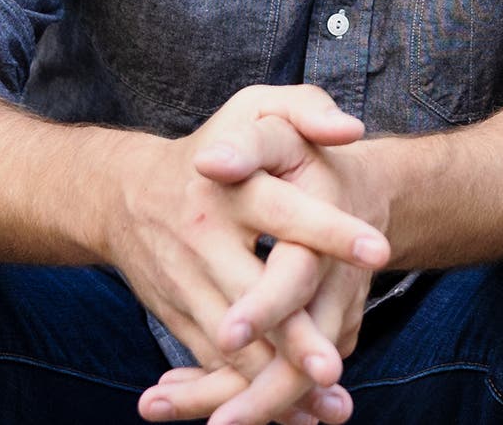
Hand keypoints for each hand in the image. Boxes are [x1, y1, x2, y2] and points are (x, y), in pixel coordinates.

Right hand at [109, 87, 388, 423]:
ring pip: (233, 343)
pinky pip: (215, 365)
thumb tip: (351, 129)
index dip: (330, 230)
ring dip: (274, 382)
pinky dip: (251, 394)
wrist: (124, 194)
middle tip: (331, 366)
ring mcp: (187, 284)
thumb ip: (306, 108)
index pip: (284, 210)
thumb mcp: (255, 108)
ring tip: (328, 403)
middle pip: (253, 293)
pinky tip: (296, 417)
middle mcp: (204, 238)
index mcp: (229, 186)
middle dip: (291, 335)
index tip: (378, 248)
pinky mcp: (179, 318)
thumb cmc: (213, 145)